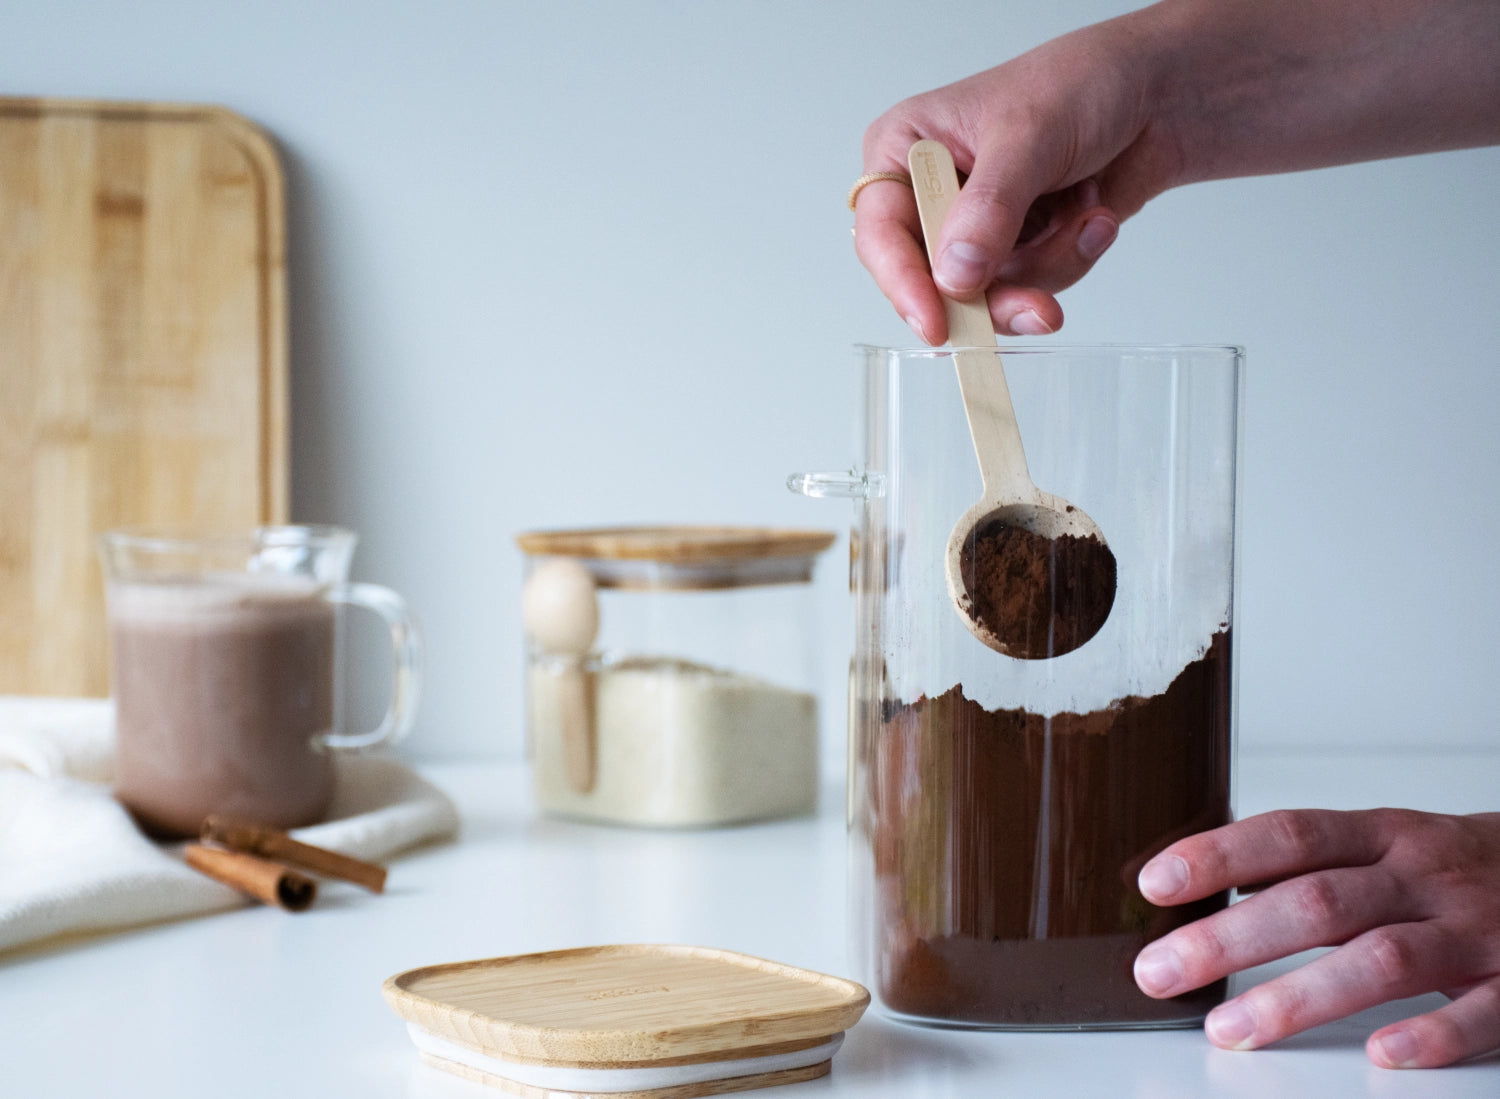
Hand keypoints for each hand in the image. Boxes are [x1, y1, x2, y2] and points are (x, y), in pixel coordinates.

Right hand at [854, 14, 1153, 342]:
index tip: (936, 324)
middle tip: (1038, 308)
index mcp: (907, 149)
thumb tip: (954, 274)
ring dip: (1050, 264)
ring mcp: (978, 226)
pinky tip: (1094, 217)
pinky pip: (1033, 288)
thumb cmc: (1082, 82)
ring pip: (990, 293)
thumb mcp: (1027, 137)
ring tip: (1086, 217)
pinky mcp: (1020, 248)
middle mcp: (934, 193)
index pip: (882, 234)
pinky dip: (1071, 258)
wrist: (1161, 93)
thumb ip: (989, 209)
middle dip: (995, 294)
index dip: (903, 284)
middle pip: (933, 281)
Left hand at [1132, 808, 1499, 1067]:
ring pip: (1381, 960)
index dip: (1219, 856)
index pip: (1290, 835)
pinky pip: (1480, 1014)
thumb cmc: (1455, 868)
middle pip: (1317, 902)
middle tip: (1159, 970)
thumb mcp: (1385, 846)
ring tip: (1230, 1028)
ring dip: (1298, 997)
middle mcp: (1422, 877)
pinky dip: (1432, 1036)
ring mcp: (1472, 931)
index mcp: (1383, 836)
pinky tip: (1381, 1055)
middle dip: (1229, 938)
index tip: (1156, 882)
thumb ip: (1308, 865)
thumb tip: (1209, 886)